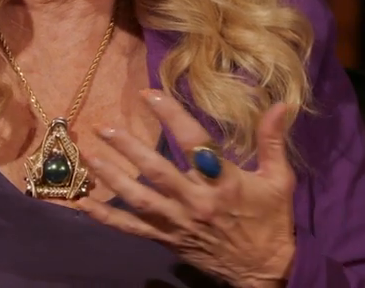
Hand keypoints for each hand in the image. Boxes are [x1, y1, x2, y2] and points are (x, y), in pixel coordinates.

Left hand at [77, 90, 296, 286]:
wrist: (264, 270)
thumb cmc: (272, 220)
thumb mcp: (279, 179)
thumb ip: (272, 140)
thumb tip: (280, 104)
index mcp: (223, 182)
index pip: (194, 142)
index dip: (170, 115)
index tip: (148, 94)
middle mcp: (197, 201)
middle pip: (157, 170)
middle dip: (129, 147)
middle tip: (104, 126)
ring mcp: (178, 222)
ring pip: (138, 198)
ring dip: (111, 176)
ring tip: (90, 156)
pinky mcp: (167, 238)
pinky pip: (131, 228)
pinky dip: (106, 216)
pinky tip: (83, 203)